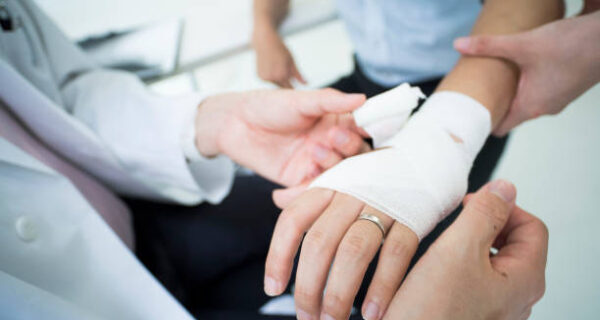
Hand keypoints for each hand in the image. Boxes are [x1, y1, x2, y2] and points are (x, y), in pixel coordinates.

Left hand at [195, 89, 366, 187]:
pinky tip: (305, 171)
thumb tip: (363, 99)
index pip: (363, 128)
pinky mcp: (300, 181)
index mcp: (336, 121)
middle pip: (355, 154)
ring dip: (331, 164)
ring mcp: (317, 164)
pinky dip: (312, 188)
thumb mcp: (300, 100)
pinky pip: (314, 190)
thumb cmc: (268, 106)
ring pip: (339, 174)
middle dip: (349, 147)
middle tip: (332, 137)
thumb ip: (331, 101)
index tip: (368, 128)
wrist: (235, 124)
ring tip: (313, 151)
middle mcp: (331, 144)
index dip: (369, 129)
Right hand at [253, 24, 305, 87]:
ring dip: (278, 79)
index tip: (297, 86)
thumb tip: (306, 83)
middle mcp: (272, 78)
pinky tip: (271, 66)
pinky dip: (271, 76)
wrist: (264, 41)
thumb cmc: (280, 49)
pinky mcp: (259, 76)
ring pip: (275, 84)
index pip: (290, 88)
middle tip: (285, 68)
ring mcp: (264, 78)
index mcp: (281, 75)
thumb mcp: (291, 60)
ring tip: (277, 65)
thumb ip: (298, 74)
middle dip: (286, 81)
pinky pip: (268, 80)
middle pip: (282, 87)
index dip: (294, 87)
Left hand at [264, 186, 418, 319]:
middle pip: (320, 242)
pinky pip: (395, 254)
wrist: (426, 158)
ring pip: (353, 251)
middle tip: (306, 318)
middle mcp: (351, 194)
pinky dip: (382, 287)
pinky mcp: (413, 217)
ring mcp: (383, 204)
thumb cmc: (376, 177)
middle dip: (308, 287)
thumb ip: (308, 192)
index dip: (278, 256)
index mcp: (329, 185)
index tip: (273, 288)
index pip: (293, 220)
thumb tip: (277, 199)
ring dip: (339, 294)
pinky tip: (371, 313)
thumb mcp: (340, 177)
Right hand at [384, 180, 547, 319]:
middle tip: (454, 223)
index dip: (502, 207)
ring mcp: (493, 307)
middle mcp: (515, 297)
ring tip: (441, 245)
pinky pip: (471, 279)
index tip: (472, 206)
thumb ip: (485, 213)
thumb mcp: (458, 249)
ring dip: (467, 245)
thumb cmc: (430, 313)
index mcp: (524, 280)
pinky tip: (434, 268)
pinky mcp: (470, 312)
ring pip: (489, 260)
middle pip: (512, 242)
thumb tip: (505, 189)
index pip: (532, 226)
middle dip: (483, 225)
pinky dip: (456, 265)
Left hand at [454, 10, 599, 135]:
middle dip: (494, 105)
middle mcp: (545, 109)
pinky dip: (528, 85)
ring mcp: (557, 100)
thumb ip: (489, 46)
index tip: (465, 116)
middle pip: (510, 115)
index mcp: (531, 106)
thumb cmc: (572, 45)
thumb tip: (458, 45)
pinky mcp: (566, 88)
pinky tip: (521, 70)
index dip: (482, 123)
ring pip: (526, 103)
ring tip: (495, 80)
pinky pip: (540, 93)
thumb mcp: (523, 44)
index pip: (499, 128)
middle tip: (474, 93)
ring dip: (512, 94)